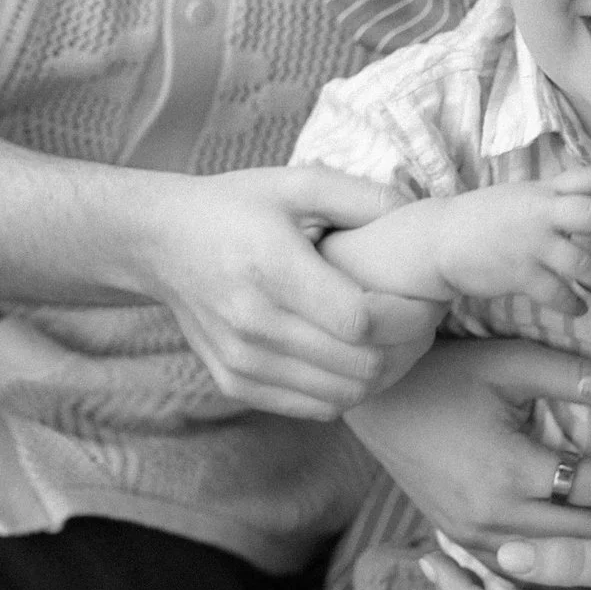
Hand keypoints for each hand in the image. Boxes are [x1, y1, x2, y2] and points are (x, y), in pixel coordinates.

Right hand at [141, 166, 441, 419]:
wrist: (160, 242)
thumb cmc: (236, 208)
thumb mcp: (298, 183)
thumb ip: (365, 198)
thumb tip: (423, 217)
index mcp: (273, 269)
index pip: (363, 321)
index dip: (410, 317)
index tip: (430, 298)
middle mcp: (253, 324)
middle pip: (361, 365)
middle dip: (407, 346)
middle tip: (424, 320)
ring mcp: (241, 361)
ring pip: (345, 394)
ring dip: (384, 372)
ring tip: (395, 338)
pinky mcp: (236, 382)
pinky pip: (318, 406)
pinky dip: (349, 389)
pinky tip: (356, 355)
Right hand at [344, 339, 590, 551]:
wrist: (375, 403)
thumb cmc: (446, 372)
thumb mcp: (511, 363)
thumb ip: (574, 373)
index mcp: (510, 470)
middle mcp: (494, 515)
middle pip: (590, 536)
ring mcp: (474, 536)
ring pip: (560, 563)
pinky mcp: (463, 541)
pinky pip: (525, 569)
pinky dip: (568, 571)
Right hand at [434, 165, 590, 313]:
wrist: (439, 239)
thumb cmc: (487, 218)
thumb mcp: (523, 196)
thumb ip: (558, 196)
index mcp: (545, 190)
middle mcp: (541, 213)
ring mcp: (530, 244)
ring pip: (583, 262)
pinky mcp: (518, 274)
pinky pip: (557, 293)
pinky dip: (573, 304)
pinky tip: (580, 310)